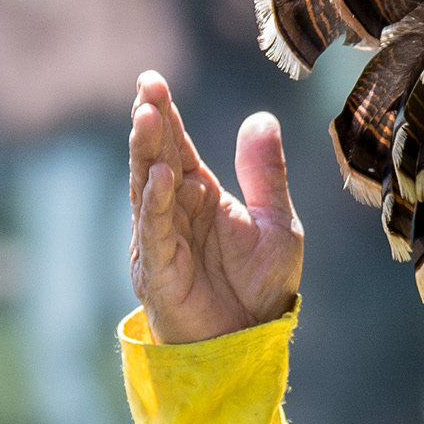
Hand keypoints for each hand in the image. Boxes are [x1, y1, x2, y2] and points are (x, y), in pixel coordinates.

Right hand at [128, 71, 301, 344]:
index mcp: (200, 196)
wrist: (252, 343)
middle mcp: (174, 211)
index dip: (165, 115)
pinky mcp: (158, 270)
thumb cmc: (260, 288)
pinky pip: (154, 231)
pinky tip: (162, 176)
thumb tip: (260, 117)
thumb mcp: (278, 224)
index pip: (177, 146)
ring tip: (147, 116)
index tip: (153, 80)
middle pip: (157, 158)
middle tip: (146, 85)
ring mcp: (161, 240)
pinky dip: (156, 203)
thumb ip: (266, 175)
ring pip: (147, 188)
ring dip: (146, 152)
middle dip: (150, 122)